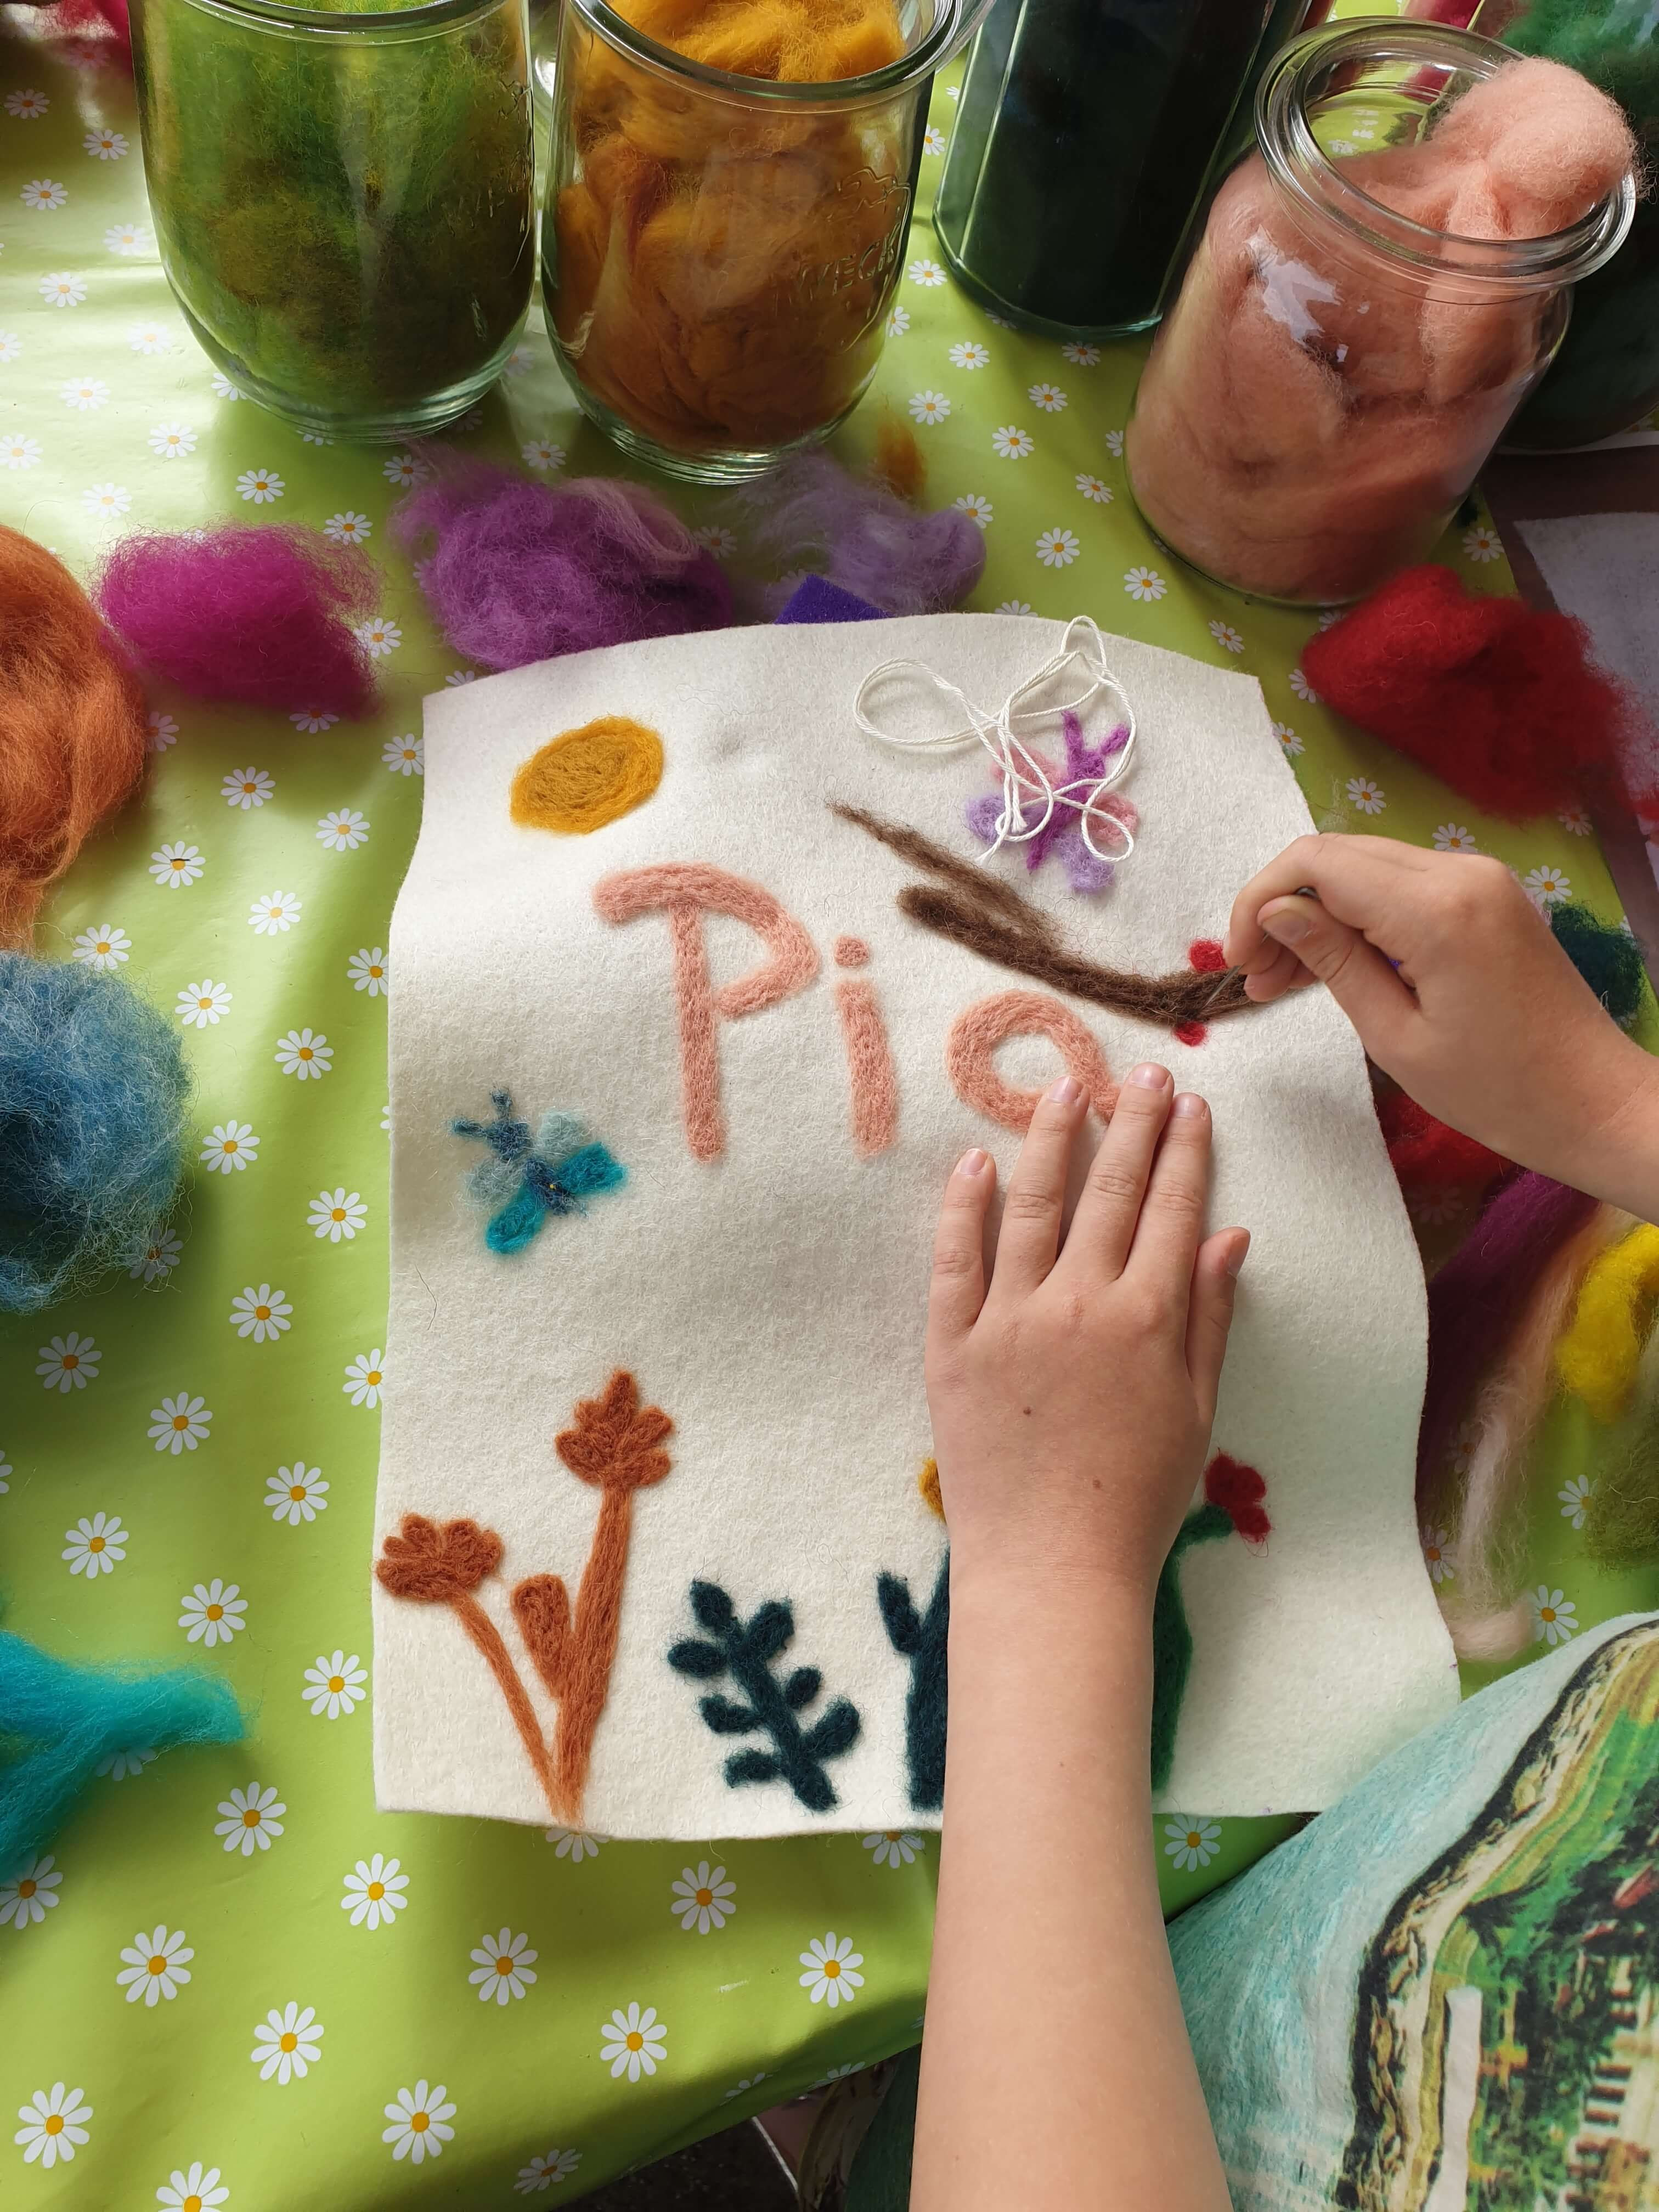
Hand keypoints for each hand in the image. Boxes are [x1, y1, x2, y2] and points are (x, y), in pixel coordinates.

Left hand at [925, 1066, 1247, 1604]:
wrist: (1052, 1568)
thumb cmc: (1138, 1498)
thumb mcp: (1197, 1410)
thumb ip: (1210, 1317)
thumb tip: (1230, 1235)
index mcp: (1149, 1320)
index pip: (1172, 1211)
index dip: (1184, 1152)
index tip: (1191, 1104)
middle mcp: (1079, 1304)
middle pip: (1110, 1192)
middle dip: (1131, 1124)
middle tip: (1142, 1073)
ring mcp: (1009, 1320)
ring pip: (1029, 1206)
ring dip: (1050, 1140)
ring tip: (1064, 1089)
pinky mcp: (951, 1345)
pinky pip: (954, 1260)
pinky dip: (963, 1205)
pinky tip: (975, 1160)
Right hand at [1223, 834, 1658, 1209]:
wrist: (1595, 1101)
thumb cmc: (1497, 1090)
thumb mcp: (1395, 1036)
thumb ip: (1333, 962)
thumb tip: (1276, 912)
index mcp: (1436, 908)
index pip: (1317, 863)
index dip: (1261, 901)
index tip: (1238, 961)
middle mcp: (1460, 872)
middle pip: (1337, 855)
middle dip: (1282, 908)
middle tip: (1253, 978)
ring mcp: (1478, 879)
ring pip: (1365, 867)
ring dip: (1315, 913)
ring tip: (1279, 982)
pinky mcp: (1486, 896)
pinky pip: (1402, 886)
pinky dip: (1357, 917)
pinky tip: (1329, 966)